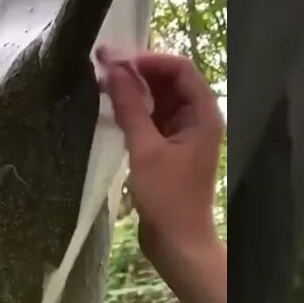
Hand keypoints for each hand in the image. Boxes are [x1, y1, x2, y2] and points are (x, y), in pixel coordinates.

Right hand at [99, 48, 223, 260]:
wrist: (178, 243)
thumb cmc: (168, 198)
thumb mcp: (145, 150)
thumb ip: (130, 107)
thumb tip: (113, 70)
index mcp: (204, 114)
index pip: (179, 69)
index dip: (148, 59)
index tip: (115, 61)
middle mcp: (198, 117)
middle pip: (169, 79)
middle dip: (137, 68)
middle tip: (100, 60)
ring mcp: (184, 132)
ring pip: (159, 97)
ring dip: (133, 86)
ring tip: (100, 77)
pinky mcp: (170, 146)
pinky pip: (152, 116)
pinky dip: (134, 107)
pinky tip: (111, 102)